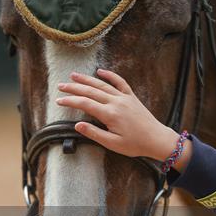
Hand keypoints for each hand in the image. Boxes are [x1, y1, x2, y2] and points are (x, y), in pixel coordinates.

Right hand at [56, 69, 191, 170]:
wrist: (156, 139)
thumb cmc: (135, 144)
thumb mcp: (112, 144)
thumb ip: (94, 133)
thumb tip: (77, 125)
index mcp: (110, 114)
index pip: (85, 104)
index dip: (70, 101)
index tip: (59, 101)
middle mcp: (116, 102)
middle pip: (91, 91)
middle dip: (74, 88)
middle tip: (60, 86)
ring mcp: (124, 98)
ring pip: (102, 85)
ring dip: (87, 79)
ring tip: (73, 75)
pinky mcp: (131, 97)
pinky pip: (119, 82)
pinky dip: (109, 75)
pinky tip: (100, 71)